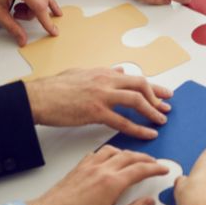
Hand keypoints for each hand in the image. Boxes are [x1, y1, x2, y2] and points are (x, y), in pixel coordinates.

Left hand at [0, 0, 61, 45]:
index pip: (39, 6)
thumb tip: (22, 40)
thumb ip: (12, 27)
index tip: (53, 31)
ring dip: (33, 6)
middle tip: (17, 15)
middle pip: (42, 1)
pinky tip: (26, 2)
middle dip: (32, 13)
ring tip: (17, 7)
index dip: (46, 21)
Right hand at [24, 67, 171, 138]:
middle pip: (140, 85)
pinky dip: (138, 128)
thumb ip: (103, 72)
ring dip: (151, 111)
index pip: (134, 77)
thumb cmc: (55, 88)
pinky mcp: (95, 111)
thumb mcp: (81, 73)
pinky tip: (147, 134)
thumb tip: (119, 70)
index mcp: (103, 72)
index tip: (164, 93)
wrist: (38, 97)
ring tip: (161, 120)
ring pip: (135, 100)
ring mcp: (101, 95)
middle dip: (157, 96)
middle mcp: (105, 81)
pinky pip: (122, 121)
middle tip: (167, 107)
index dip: (152, 86)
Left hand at [26, 146, 168, 204]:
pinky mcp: (78, 168)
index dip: (155, 168)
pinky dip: (109, 153)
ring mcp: (89, 167)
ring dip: (128, 153)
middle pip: (130, 156)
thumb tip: (149, 203)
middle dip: (145, 159)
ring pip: (114, 151)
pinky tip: (108, 159)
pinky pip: (98, 153)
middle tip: (154, 163)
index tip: (163, 169)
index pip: (140, 170)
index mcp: (112, 182)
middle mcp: (102, 169)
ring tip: (135, 158)